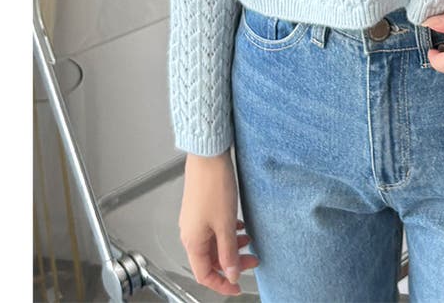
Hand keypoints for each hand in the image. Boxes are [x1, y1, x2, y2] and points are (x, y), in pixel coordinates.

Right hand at [179, 149, 259, 295]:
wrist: (208, 156)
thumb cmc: (213, 184)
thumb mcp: (225, 224)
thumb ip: (228, 251)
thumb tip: (231, 273)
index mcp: (193, 241)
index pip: (204, 274)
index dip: (222, 284)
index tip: (237, 287)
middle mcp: (191, 232)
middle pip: (211, 259)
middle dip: (232, 263)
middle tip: (252, 260)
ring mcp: (195, 220)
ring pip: (214, 243)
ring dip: (232, 246)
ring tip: (249, 241)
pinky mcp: (202, 208)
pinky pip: (214, 228)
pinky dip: (228, 232)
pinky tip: (239, 227)